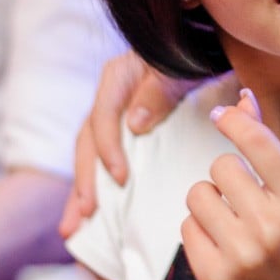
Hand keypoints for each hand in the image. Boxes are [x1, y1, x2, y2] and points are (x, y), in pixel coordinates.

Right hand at [59, 50, 197, 236]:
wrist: (206, 52)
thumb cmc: (192, 57)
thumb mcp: (178, 67)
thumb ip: (159, 89)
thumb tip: (135, 123)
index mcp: (117, 78)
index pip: (102, 116)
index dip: (108, 148)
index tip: (120, 178)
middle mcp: (110, 98)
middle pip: (88, 143)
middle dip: (83, 182)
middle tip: (83, 215)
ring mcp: (115, 118)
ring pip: (91, 158)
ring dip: (82, 192)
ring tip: (73, 228)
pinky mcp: (125, 135)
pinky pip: (105, 163)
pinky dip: (98, 188)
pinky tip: (92, 219)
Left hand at [182, 90, 279, 279]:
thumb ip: (269, 148)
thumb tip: (243, 99)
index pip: (257, 143)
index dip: (234, 122)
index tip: (222, 116)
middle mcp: (272, 225)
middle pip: (222, 165)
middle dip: (228, 175)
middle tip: (245, 197)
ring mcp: (241, 254)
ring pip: (198, 194)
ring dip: (209, 201)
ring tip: (232, 221)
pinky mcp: (214, 276)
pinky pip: (186, 226)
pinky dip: (199, 229)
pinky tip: (222, 244)